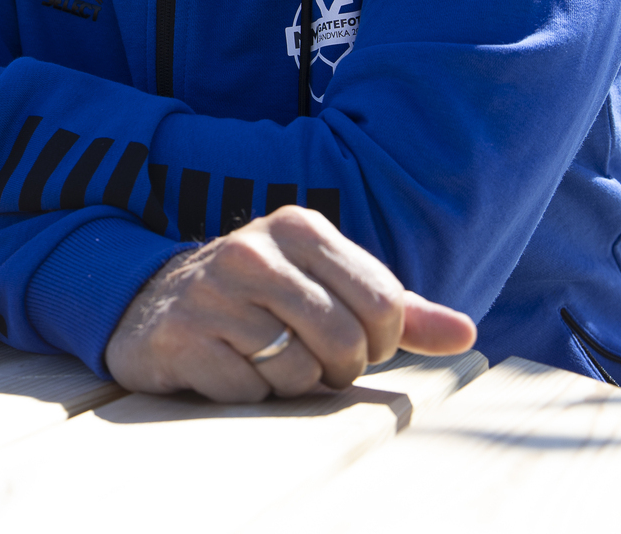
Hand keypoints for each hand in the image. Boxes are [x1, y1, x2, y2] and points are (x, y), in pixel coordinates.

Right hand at [103, 206, 475, 401]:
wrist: (155, 304)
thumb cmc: (261, 298)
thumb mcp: (327, 287)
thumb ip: (397, 310)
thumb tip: (465, 333)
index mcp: (299, 227)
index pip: (383, 304)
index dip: (378, 341)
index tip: (350, 339)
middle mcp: (253, 251)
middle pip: (345, 341)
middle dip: (337, 367)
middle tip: (308, 357)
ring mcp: (213, 293)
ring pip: (298, 372)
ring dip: (290, 382)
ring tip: (264, 358)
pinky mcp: (182, 337)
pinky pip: (249, 391)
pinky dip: (248, 393)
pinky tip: (228, 366)